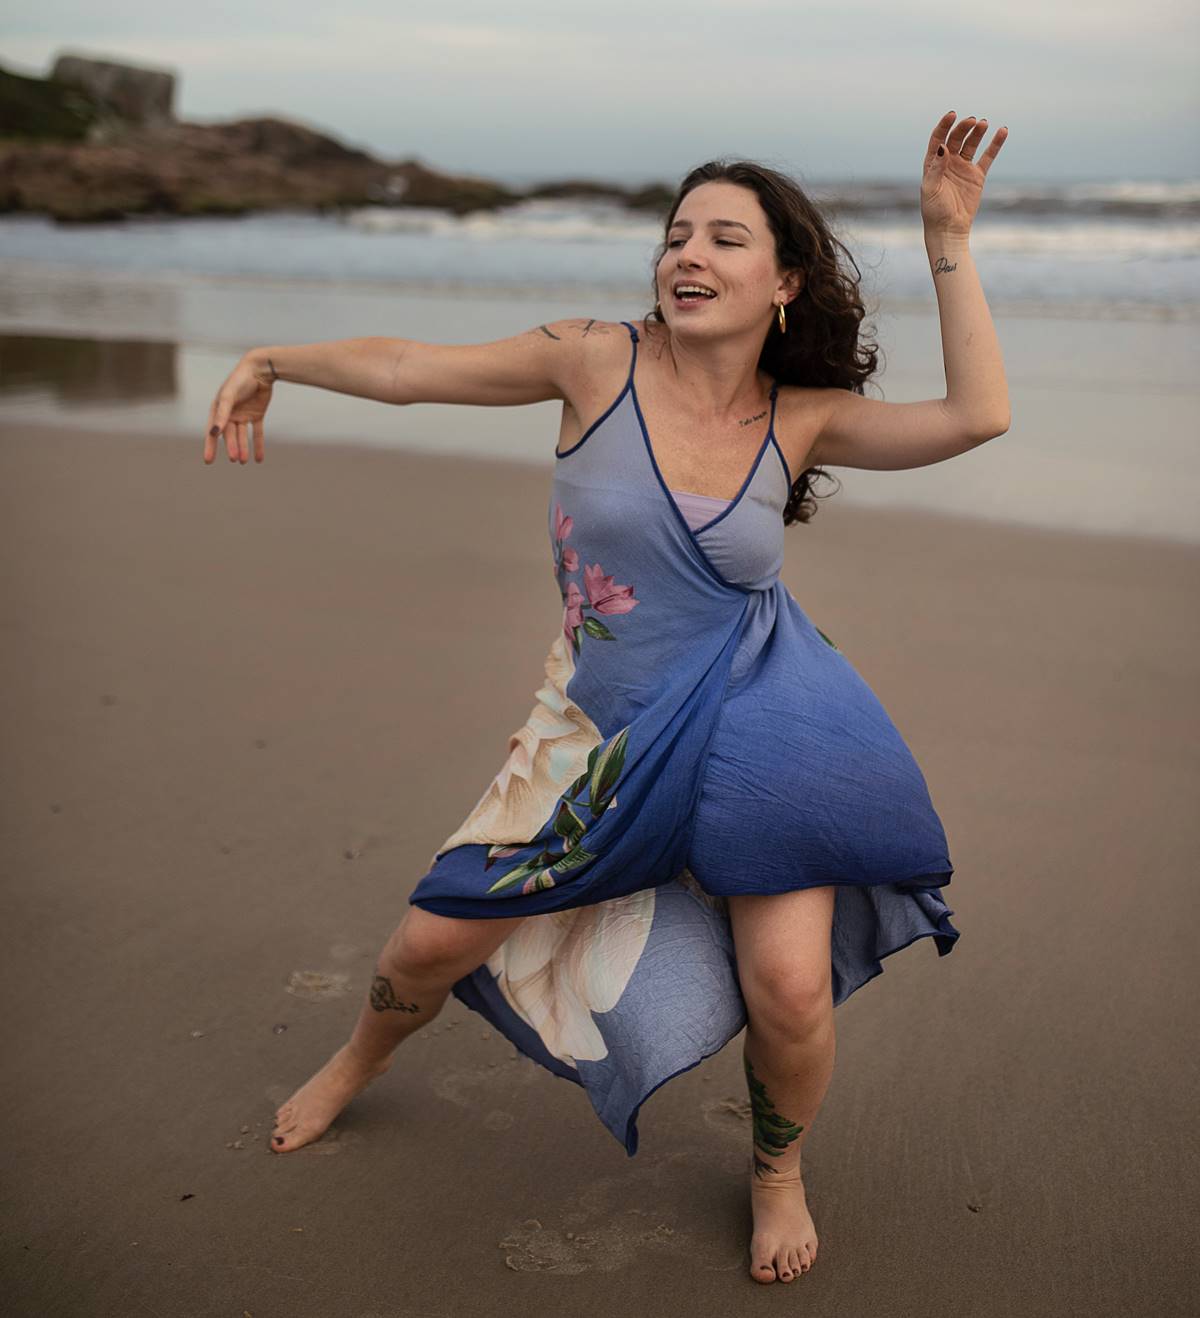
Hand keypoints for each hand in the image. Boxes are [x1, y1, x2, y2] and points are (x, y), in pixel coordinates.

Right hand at [204, 353, 274, 464]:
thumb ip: (222, 415)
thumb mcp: (229, 397)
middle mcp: (229, 413)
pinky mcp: (256, 414)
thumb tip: (213, 434)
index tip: (208, 461)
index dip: (210, 446)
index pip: (212, 431)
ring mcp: (243, 414)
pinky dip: (258, 445)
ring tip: (244, 461)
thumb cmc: (240, 380)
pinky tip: (259, 459)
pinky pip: (256, 433)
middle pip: (229, 435)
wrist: (260, 369)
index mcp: (218, 409)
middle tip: (235, 460)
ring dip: (243, 448)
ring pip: (242, 436)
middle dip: (232, 447)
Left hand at [921, 111, 1007, 236]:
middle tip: (973, 121)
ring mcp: (963, 167)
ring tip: (983, 123)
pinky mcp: (977, 175)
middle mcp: (948, 162)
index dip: (944, 125)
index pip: (938, 138)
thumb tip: (943, 147)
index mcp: (933, 163)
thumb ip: (936, 168)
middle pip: (957, 138)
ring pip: (972, 144)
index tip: (952, 115)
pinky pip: (988, 156)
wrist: (949, 229)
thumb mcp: (930, 189)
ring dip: (977, 132)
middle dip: (964, 128)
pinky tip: (1002, 131)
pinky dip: (995, 144)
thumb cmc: (934, 211)